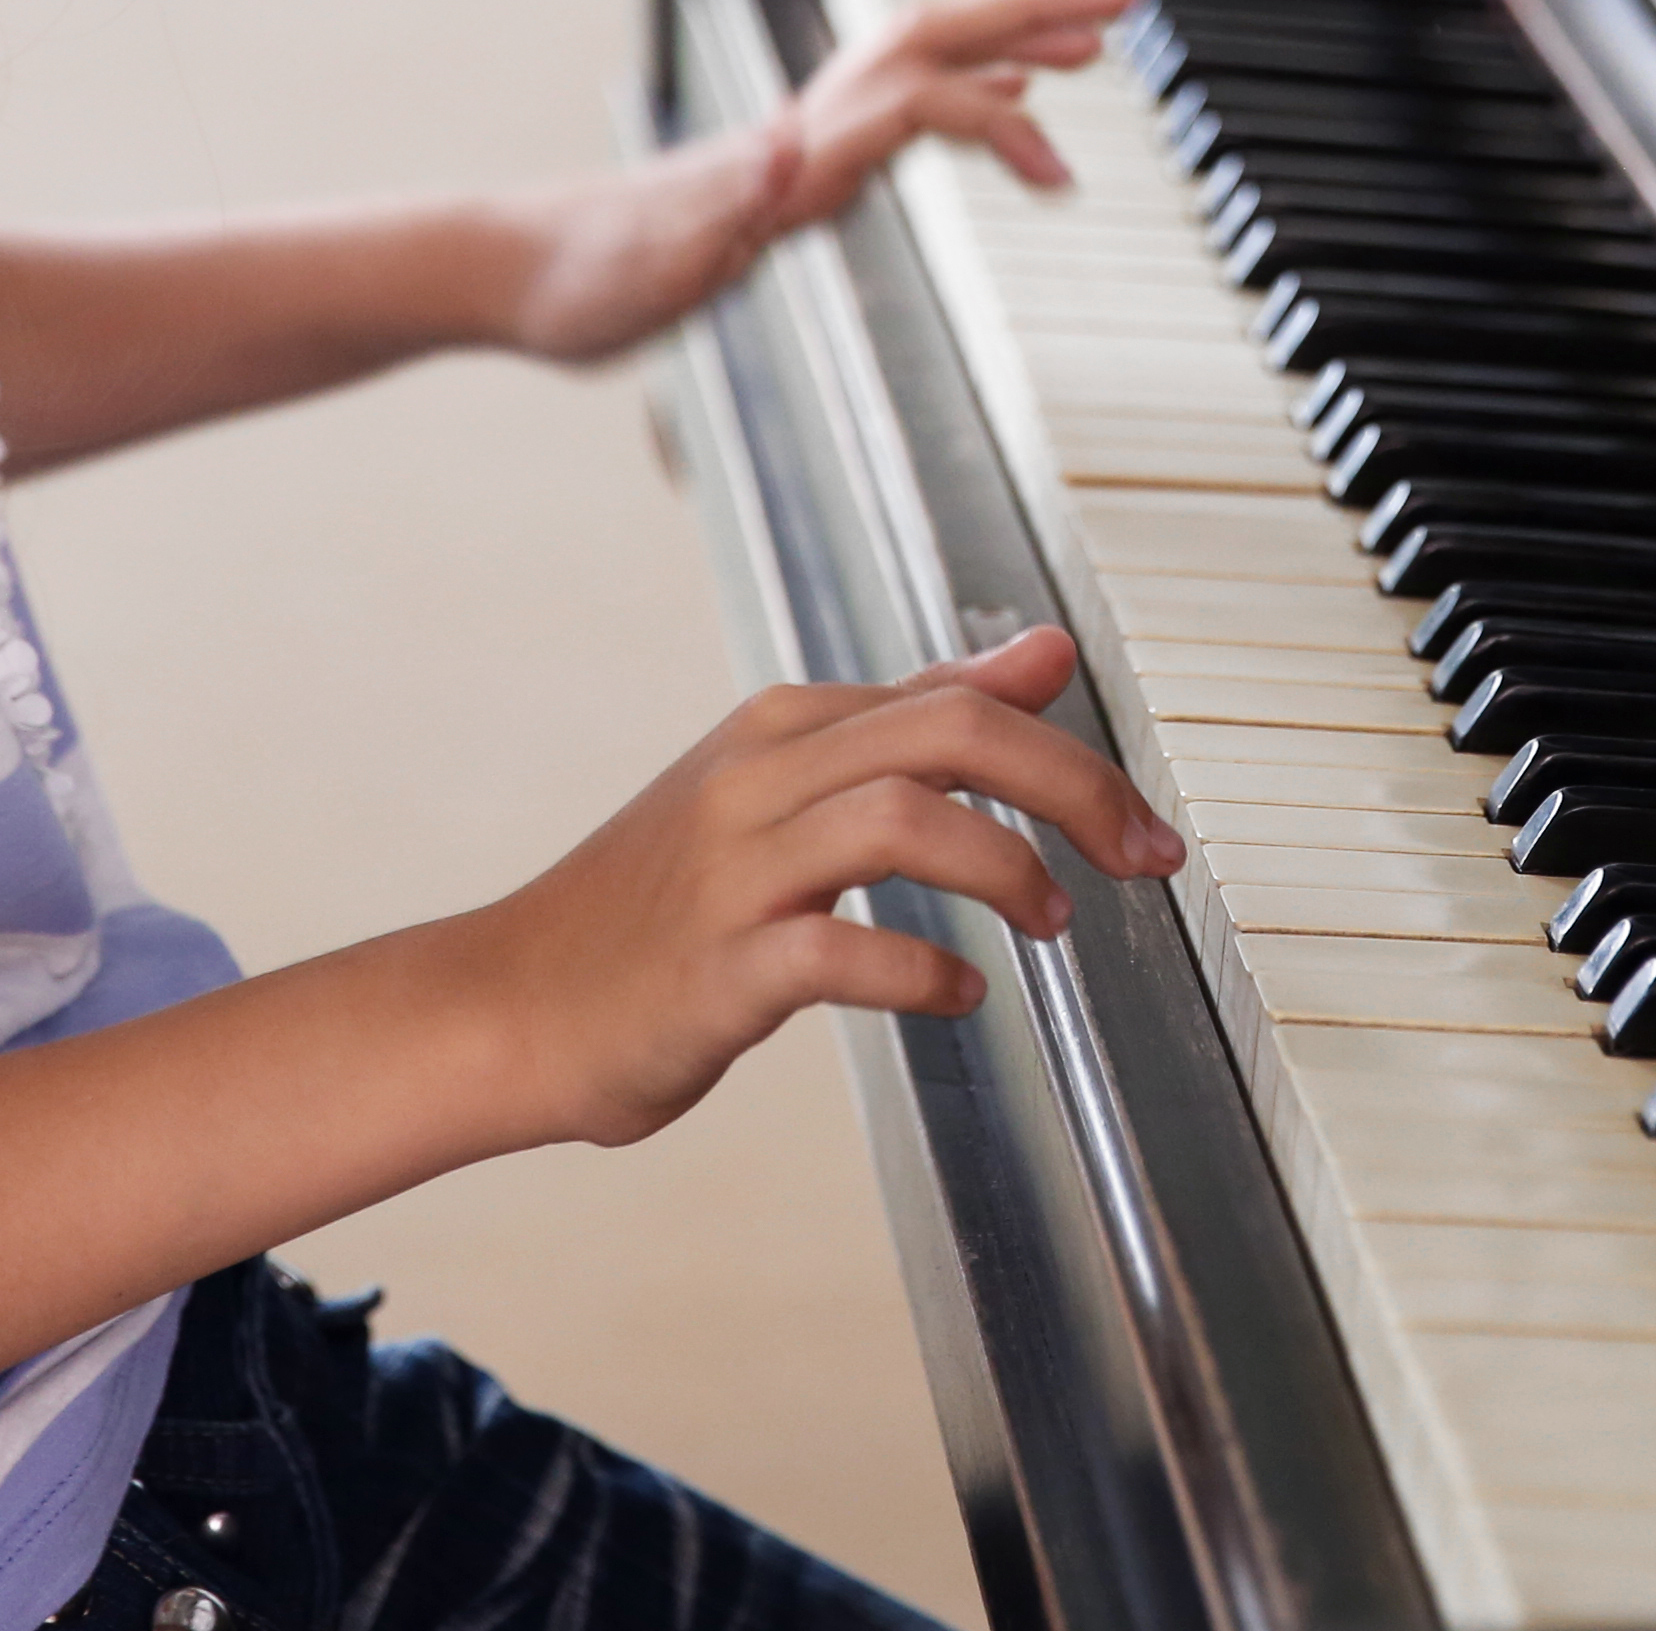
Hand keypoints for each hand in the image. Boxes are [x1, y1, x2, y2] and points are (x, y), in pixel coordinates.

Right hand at [455, 630, 1184, 1146]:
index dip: (1074, 756)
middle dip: (1072, 789)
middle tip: (1141, 859)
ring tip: (1050, 922)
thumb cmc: (663, 903)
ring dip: (1004, 868)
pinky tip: (960, 996)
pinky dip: (919, 973)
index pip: (959, 703)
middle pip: (948, 737)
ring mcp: (733, 873)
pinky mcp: (714, 970)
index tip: (1145, 827)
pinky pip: (837, 954)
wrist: (510, 1003)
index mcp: (784, 728)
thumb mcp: (788, 784)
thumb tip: (1045, 651)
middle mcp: (760, 779)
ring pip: (901, 822)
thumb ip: (918, 717)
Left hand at [502, 0, 1141, 361]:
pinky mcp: (797, 163)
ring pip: (935, 56)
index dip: (1000, 120)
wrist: (519, 272)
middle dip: (1039, 8)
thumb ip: (722, 208)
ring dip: (1019, 36)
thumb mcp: (654, 261)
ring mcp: (806, 137)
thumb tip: (786, 151)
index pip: (922, 100)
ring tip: (1099, 36)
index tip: (1063, 173)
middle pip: (943, 37)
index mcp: (791, 153)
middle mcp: (808, 127)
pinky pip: (916, 101)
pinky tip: (1015, 103)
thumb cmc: (585, 280)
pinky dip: (983, 86)